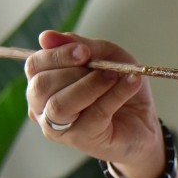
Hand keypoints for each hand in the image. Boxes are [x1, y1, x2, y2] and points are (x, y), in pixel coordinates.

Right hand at [25, 30, 165, 177]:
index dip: (56, 55)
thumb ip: (78, 44)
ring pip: (60, 105)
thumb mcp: (103, 55)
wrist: (143, 120)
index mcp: (43, 84)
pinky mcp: (83, 140)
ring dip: (91, 85)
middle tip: (101, 66)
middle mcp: (44, 108)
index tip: (84, 50)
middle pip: (41, 86)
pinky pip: (95, 114)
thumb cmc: (117, 85)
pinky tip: (131, 83)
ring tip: (115, 75)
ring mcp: (60, 128)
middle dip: (72, 71)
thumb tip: (46, 37)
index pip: (34, 67)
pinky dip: (115, 95)